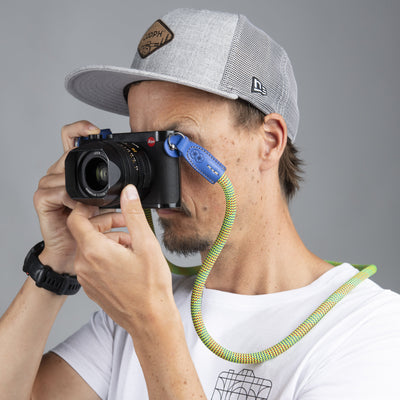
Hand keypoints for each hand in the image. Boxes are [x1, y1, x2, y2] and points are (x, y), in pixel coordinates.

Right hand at [33, 121, 100, 273]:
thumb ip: (113, 190)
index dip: (81, 128)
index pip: (70, 138)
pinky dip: (74, 201)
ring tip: (94, 208)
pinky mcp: (42, 198)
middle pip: (68, 154)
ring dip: (85, 192)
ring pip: (67, 175)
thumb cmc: (90, 227)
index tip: (96, 130)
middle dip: (88, 169)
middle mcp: (58, 174)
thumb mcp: (107, 204)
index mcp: (73, 169)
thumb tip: (132, 186)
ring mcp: (48, 185)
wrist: (74, 251)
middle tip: (102, 190)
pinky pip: (59, 192)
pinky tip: (81, 210)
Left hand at [67, 185, 175, 331]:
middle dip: (106, 226)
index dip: (86, 208)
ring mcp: (86, 278)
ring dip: (108, 242)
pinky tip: (127, 262)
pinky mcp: (91, 288)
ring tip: (132, 248)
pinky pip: (93, 264)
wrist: (150, 320)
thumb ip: (133, 214)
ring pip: (90, 248)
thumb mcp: (146, 243)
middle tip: (129, 229)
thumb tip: (127, 192)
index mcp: (94, 250)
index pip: (76, 219)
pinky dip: (106, 257)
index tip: (102, 205)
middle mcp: (85, 264)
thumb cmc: (150, 286)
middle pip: (85, 233)